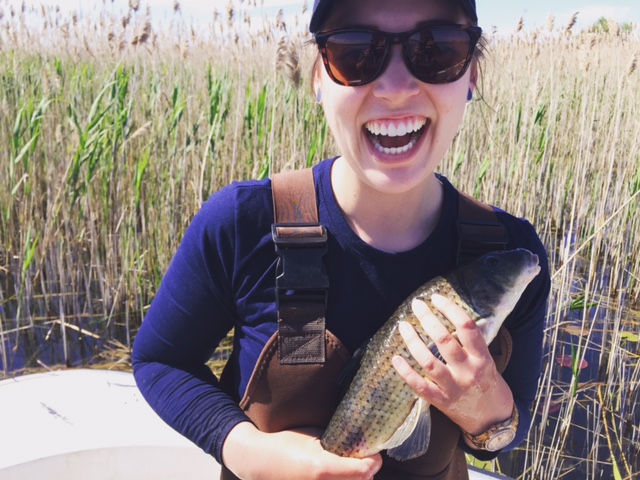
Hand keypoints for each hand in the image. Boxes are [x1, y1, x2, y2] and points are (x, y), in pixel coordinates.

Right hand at [222, 422, 381, 479]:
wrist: (258, 462)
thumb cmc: (284, 444)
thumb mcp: (312, 436)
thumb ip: (337, 439)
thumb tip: (359, 438)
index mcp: (323, 469)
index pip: (365, 471)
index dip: (374, 461)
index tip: (374, 453)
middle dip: (366, 472)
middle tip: (364, 459)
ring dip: (355, 479)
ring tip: (350, 467)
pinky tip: (338, 475)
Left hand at [392, 294, 513, 438]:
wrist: (494, 420)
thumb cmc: (488, 383)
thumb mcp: (487, 361)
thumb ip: (471, 343)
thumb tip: (447, 314)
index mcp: (482, 358)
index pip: (466, 327)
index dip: (450, 309)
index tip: (436, 298)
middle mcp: (468, 372)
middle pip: (444, 340)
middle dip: (428, 319)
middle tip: (416, 305)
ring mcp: (454, 388)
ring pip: (429, 362)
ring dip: (413, 342)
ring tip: (403, 325)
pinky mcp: (441, 402)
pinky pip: (420, 386)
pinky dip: (406, 372)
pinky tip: (395, 358)